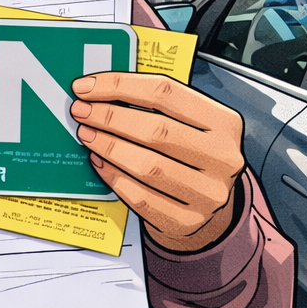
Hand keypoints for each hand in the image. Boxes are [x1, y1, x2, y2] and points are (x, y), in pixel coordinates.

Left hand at [70, 73, 244, 252]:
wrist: (207, 200)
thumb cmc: (189, 152)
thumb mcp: (186, 122)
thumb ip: (152, 105)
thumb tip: (98, 91)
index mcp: (224, 123)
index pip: (166, 93)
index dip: (120, 86)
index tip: (86, 87)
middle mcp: (222, 158)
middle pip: (157, 130)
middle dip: (110, 118)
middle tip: (82, 112)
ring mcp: (207, 193)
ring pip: (148, 166)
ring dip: (109, 147)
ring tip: (87, 135)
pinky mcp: (187, 221)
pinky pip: (141, 198)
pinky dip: (114, 177)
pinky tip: (99, 163)